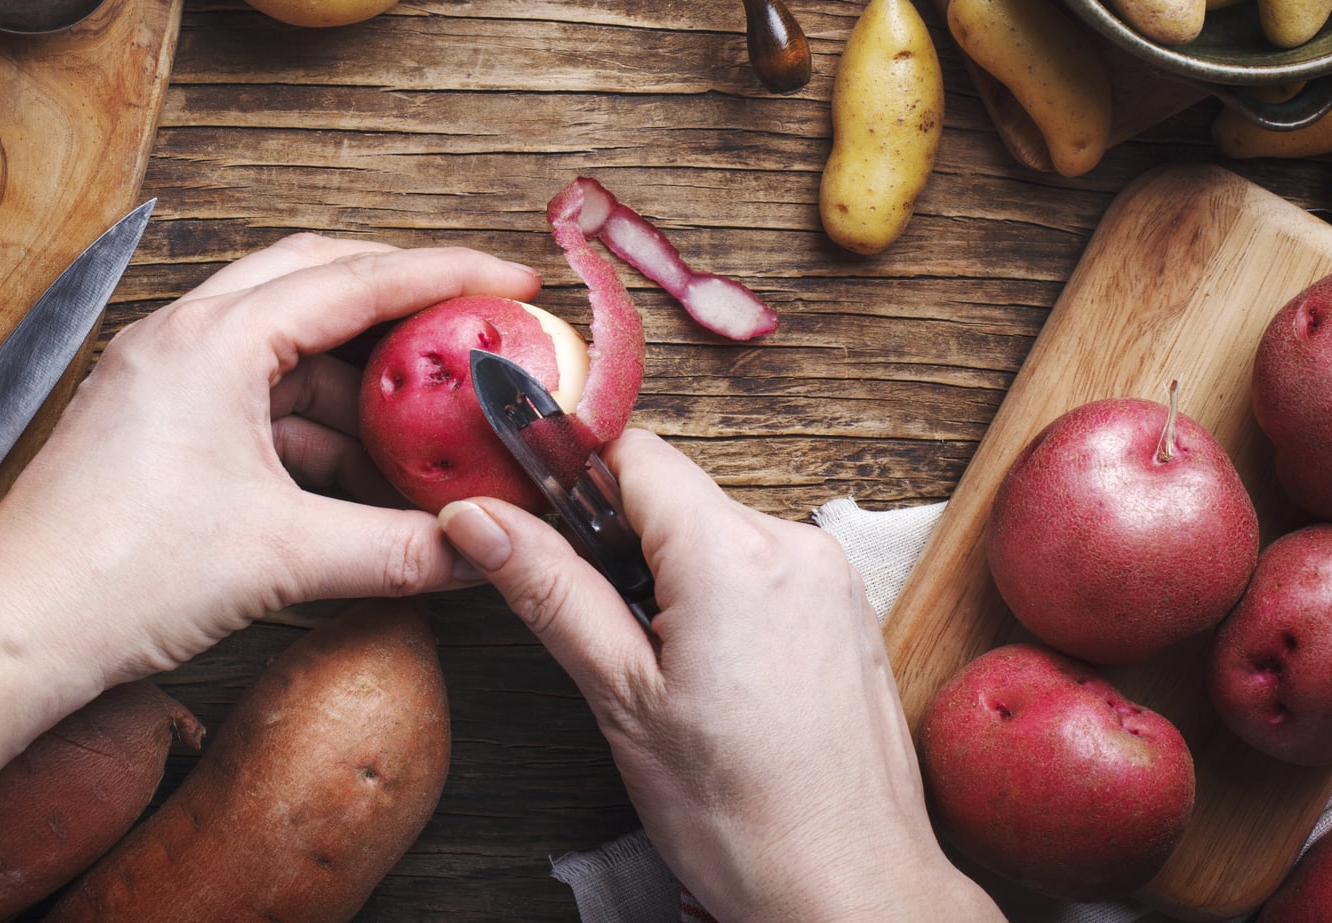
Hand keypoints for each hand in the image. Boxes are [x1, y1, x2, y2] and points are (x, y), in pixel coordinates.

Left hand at [0, 233, 541, 707]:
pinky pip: (252, 396)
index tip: (510, 282)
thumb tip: (478, 552)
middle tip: (471, 324)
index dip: (446, 276)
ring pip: (283, 345)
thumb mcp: (283, 557)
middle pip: (316, 280)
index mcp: (213, 339)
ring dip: (354, 381)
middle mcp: (182, 337)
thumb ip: (397, 549)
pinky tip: (357, 477)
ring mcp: (161, 377)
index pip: (355, 279)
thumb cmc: (114, 578)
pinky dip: (311, 426)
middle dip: (401, 302)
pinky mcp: (152, 423)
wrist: (8, 636)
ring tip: (422, 427)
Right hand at [438, 430, 1001, 922]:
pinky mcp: (847, 612)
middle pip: (674, 496)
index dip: (569, 478)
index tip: (530, 519)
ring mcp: (831, 578)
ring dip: (672, 578)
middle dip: (620, 545)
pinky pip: (762, 570)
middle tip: (597, 630)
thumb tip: (478, 519)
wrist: (853, 892)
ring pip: (716, 534)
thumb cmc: (744, 817)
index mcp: (733, 554)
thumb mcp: (621, 699)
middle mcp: (795, 545)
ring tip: (661, 672)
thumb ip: (550, 590)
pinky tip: (712, 680)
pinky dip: (722, 602)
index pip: (632, 453)